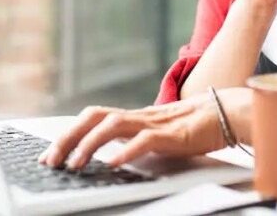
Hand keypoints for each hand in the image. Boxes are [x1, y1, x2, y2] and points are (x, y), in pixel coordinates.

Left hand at [38, 88, 250, 169]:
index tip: (50, 154)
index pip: (94, 118)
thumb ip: (138, 139)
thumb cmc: (196, 126)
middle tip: (50, 160)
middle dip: (68, 137)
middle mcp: (140, 117)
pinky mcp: (172, 133)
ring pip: (114, 124)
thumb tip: (114, 154)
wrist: (226, 113)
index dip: (69, 133)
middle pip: (95, 116)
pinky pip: (145, 140)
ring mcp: (155, 123)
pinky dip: (126, 151)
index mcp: (136, 118)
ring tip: (75, 164)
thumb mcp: (160, 134)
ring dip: (89, 144)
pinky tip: (113, 163)